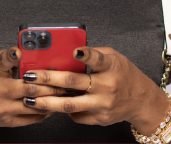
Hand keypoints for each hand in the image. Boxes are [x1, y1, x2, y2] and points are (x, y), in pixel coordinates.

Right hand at [0, 47, 63, 127]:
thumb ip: (8, 56)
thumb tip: (22, 50)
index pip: (6, 64)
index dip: (15, 56)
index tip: (23, 52)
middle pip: (31, 89)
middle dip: (51, 84)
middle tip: (66, 80)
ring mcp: (4, 111)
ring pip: (34, 105)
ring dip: (51, 99)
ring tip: (65, 92)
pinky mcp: (9, 122)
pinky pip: (32, 118)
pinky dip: (45, 111)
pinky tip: (54, 104)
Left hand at [21, 46, 170, 131]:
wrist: (140, 100)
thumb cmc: (124, 74)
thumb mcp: (114, 57)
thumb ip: (94, 54)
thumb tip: (67, 54)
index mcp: (112, 67)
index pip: (98, 59)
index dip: (86, 55)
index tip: (74, 51)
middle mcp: (107, 86)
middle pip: (73, 82)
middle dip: (48, 79)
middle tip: (30, 76)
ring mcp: (103, 105)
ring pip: (70, 104)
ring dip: (47, 101)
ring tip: (30, 98)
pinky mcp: (99, 118)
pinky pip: (76, 115)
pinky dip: (62, 110)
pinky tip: (48, 106)